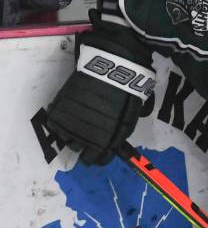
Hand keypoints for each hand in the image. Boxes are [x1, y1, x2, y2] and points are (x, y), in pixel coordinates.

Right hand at [45, 30, 153, 165]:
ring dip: (73, 138)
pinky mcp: (62, 112)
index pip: (102, 159)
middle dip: (86, 150)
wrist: (113, 67)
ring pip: (70, 143)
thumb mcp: (131, 114)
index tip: (99, 152)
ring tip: (77, 128)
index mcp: (113, 140)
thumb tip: (117, 137)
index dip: (100, 157)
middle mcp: (92, 138)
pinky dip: (60, 125)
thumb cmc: (129, 88)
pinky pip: (56, 127)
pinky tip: (67, 119)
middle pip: (85, 157)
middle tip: (86, 141)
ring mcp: (76, 126)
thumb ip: (121, 129)